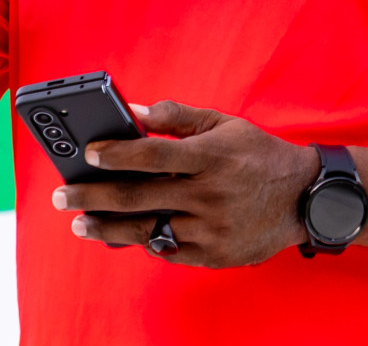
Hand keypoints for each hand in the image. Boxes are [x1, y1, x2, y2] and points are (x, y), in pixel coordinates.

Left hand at [53, 100, 319, 267]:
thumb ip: (179, 117)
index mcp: (210, 156)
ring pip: (147, 230)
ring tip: (81, 223)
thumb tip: (136, 112)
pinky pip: (168, 250)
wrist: (305, 199)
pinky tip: (124, 234)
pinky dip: (145, 241)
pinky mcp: (214, 255)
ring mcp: (211, 228)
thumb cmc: (259, 156)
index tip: (88, 154)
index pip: (152, 154)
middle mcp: (208, 194)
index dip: (116, 154)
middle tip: (62, 195)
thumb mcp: (226, 124)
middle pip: (138, 196)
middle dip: (93, 195)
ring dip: (107, 228)